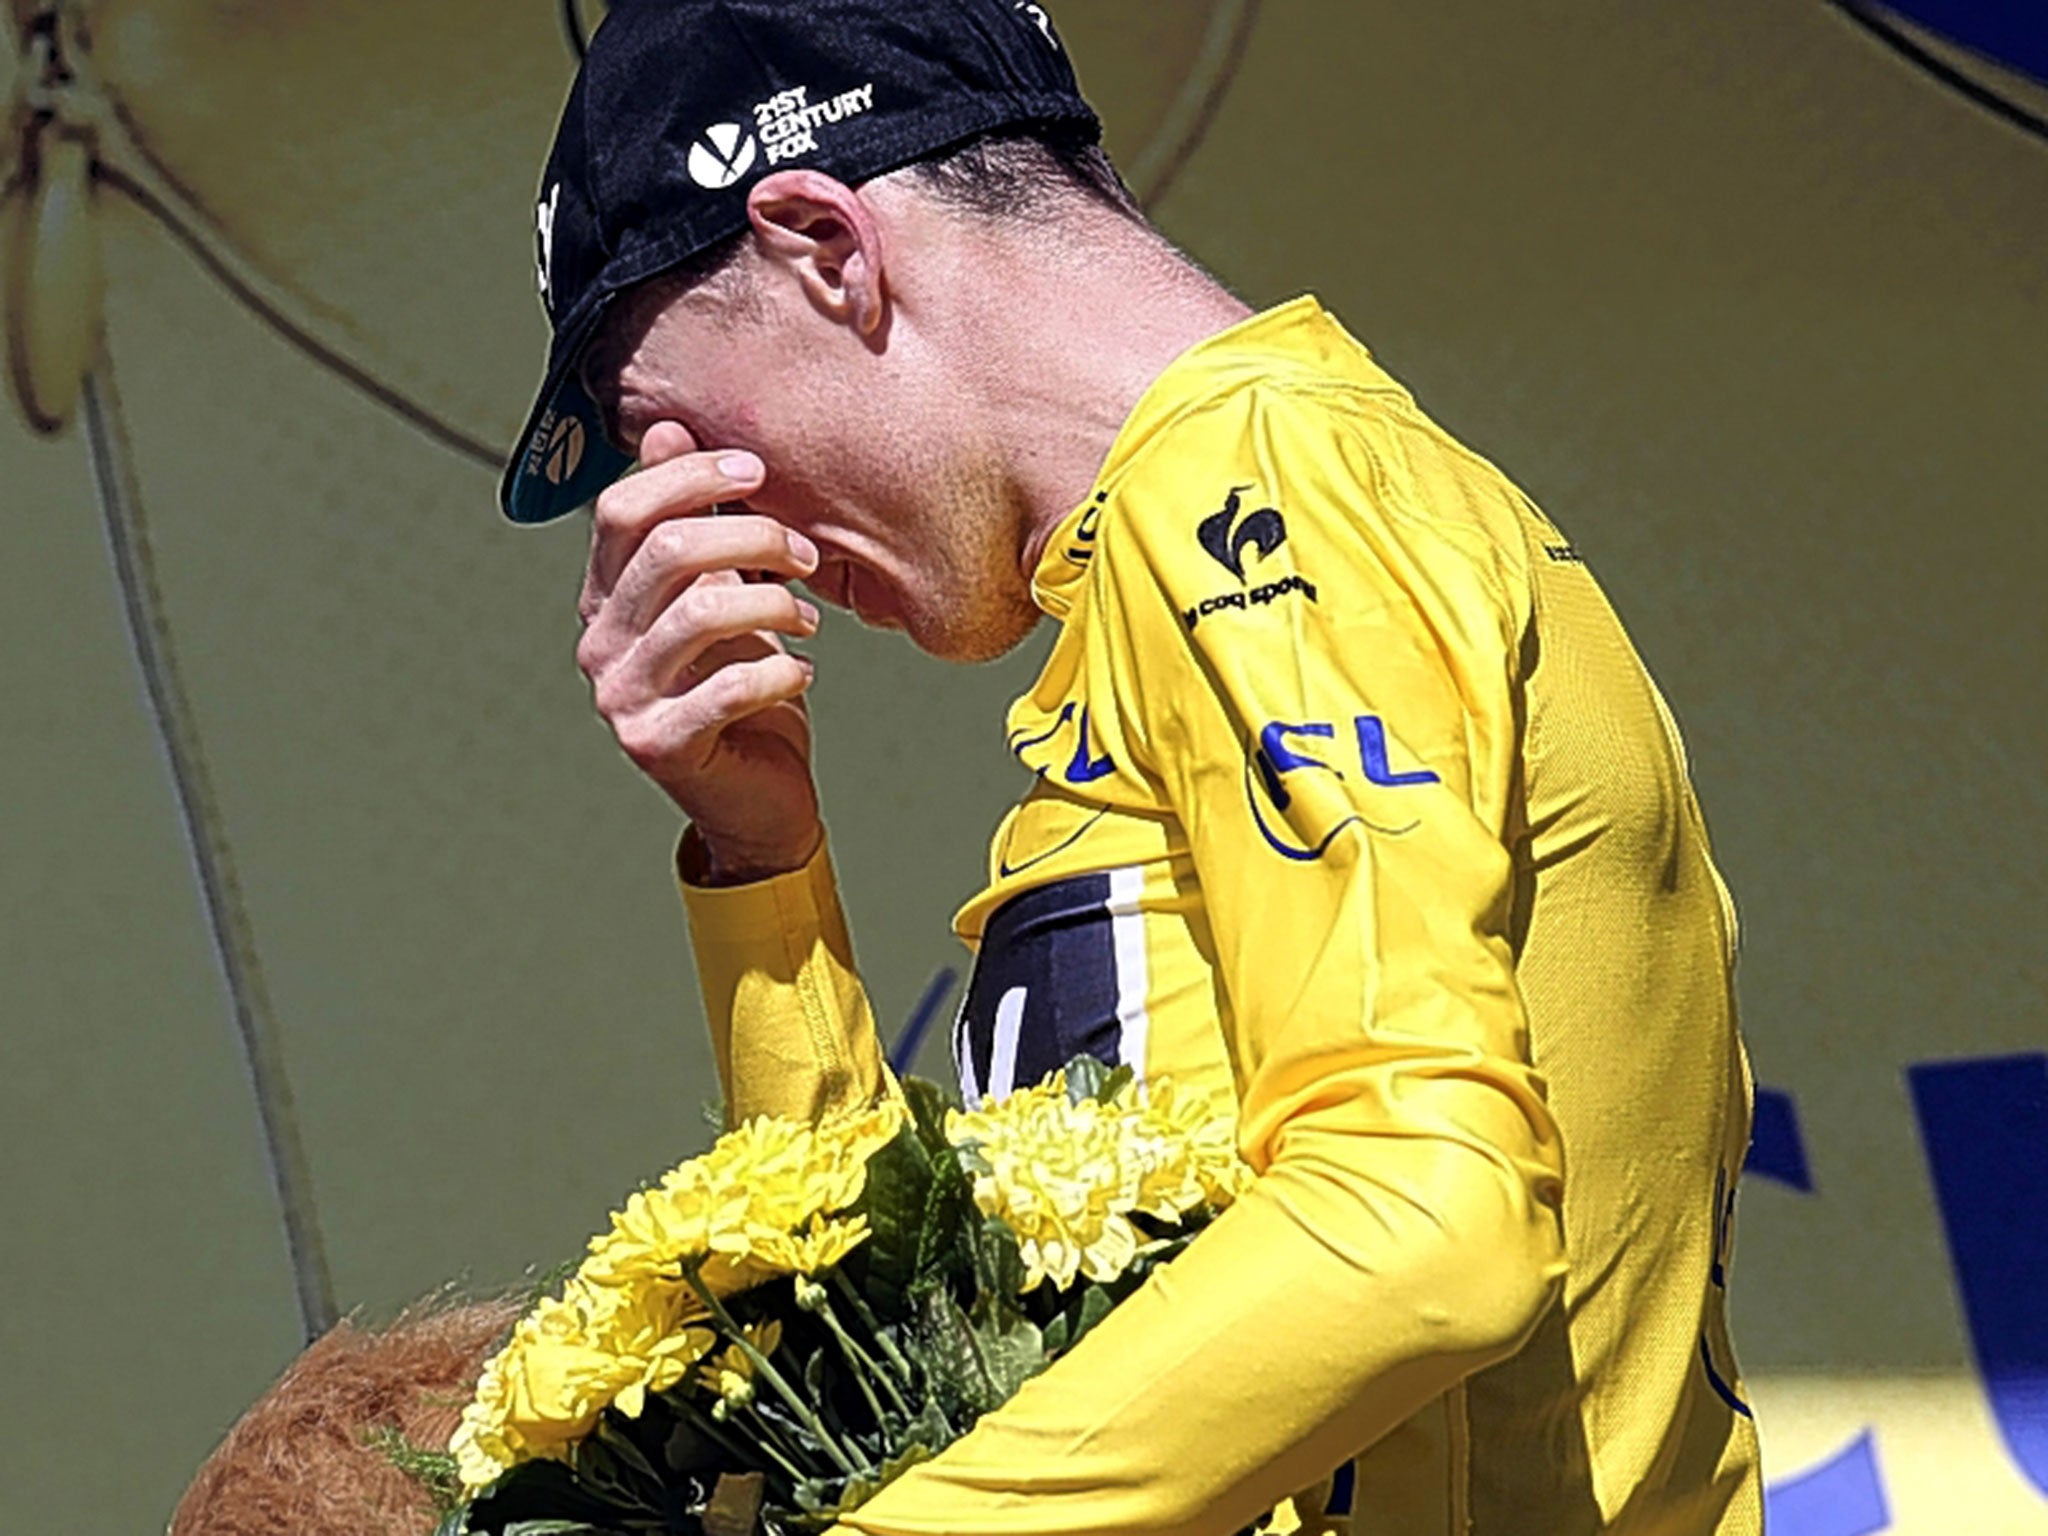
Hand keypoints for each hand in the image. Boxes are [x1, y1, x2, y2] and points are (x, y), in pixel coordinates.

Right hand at [576, 422, 824, 882]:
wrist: (757, 795)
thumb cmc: (743, 682)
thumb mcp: (723, 591)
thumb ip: (696, 521)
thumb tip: (666, 427)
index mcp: (606, 596)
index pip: (622, 510)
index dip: (688, 476)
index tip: (756, 471)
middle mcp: (599, 642)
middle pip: (664, 551)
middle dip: (751, 536)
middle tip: (805, 553)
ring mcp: (621, 697)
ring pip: (699, 614)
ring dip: (773, 604)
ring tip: (809, 619)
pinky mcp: (658, 744)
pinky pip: (728, 688)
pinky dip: (782, 672)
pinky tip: (803, 673)